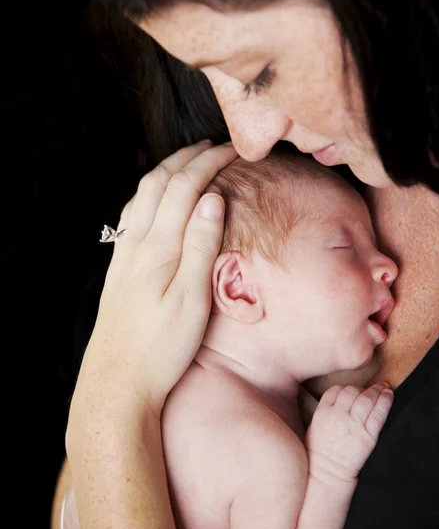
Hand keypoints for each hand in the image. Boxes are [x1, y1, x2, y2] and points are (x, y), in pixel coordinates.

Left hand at [69, 141, 236, 418]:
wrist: (116, 382)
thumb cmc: (160, 348)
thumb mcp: (191, 300)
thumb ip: (201, 246)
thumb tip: (211, 199)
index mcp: (158, 248)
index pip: (185, 188)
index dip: (209, 163)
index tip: (233, 150)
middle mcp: (135, 245)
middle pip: (159, 184)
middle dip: (186, 158)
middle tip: (212, 146)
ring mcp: (123, 257)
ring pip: (141, 197)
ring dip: (164, 172)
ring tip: (184, 162)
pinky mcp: (118, 270)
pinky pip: (130, 217)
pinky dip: (147, 195)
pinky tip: (152, 202)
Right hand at [306, 383, 392, 481]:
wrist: (328, 473)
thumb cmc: (320, 453)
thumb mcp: (314, 426)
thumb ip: (326, 410)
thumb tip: (340, 401)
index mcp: (323, 412)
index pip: (336, 390)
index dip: (346, 389)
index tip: (353, 392)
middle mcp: (338, 415)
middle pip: (352, 391)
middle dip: (362, 389)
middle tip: (370, 390)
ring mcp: (353, 425)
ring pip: (366, 399)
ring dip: (376, 391)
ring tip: (383, 388)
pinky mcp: (368, 436)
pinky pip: (378, 414)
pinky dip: (385, 401)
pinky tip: (388, 394)